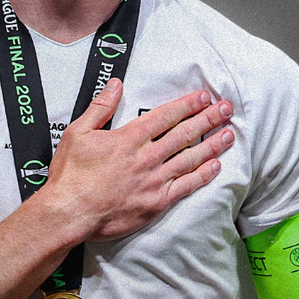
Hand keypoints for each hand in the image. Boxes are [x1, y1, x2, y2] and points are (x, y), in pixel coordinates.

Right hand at [40, 78, 233, 242]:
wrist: (69, 213)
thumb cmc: (71, 174)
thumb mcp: (77, 132)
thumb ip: (100, 107)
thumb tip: (115, 85)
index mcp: (129, 138)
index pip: (165, 115)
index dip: (186, 104)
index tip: (203, 97)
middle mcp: (146, 157)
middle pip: (184, 133)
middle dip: (208, 119)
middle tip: (226, 109)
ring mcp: (154, 181)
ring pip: (190, 158)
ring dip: (212, 144)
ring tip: (229, 134)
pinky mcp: (156, 202)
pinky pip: (186, 187)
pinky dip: (202, 175)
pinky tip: (215, 167)